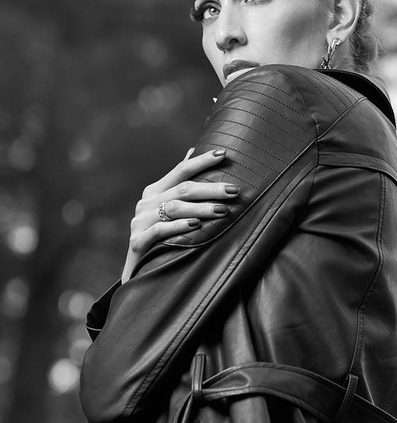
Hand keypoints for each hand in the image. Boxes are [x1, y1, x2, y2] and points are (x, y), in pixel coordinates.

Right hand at [122, 148, 238, 281]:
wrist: (138, 271)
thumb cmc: (160, 236)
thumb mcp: (168, 209)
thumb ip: (179, 183)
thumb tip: (192, 151)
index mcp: (155, 191)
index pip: (181, 170)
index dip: (202, 161)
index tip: (223, 154)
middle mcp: (146, 203)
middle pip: (183, 189)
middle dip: (210, 189)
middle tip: (233, 191)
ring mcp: (140, 222)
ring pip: (174, 208)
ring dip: (201, 208)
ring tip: (223, 210)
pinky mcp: (137, 241)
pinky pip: (160, 230)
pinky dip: (179, 226)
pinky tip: (196, 226)